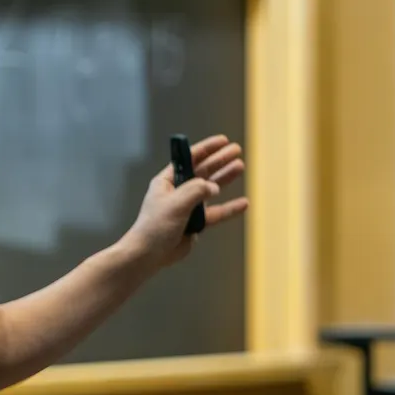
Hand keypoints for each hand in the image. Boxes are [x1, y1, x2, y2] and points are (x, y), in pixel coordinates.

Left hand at [122, 135, 246, 270]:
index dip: (206, 149)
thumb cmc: (155, 226)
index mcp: (167, 181)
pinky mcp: (196, 223)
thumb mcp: (175, 203)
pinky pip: (216, 213)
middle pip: (203, 171)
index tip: (222, 140)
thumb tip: (214, 187)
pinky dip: (229, 208)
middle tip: (237, 150)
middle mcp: (178, 191)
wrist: (150, 254)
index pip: (189, 159)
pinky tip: (244, 203)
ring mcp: (188, 207)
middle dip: (219, 160)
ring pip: (211, 189)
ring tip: (240, 167)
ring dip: (225, 178)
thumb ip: (196, 191)